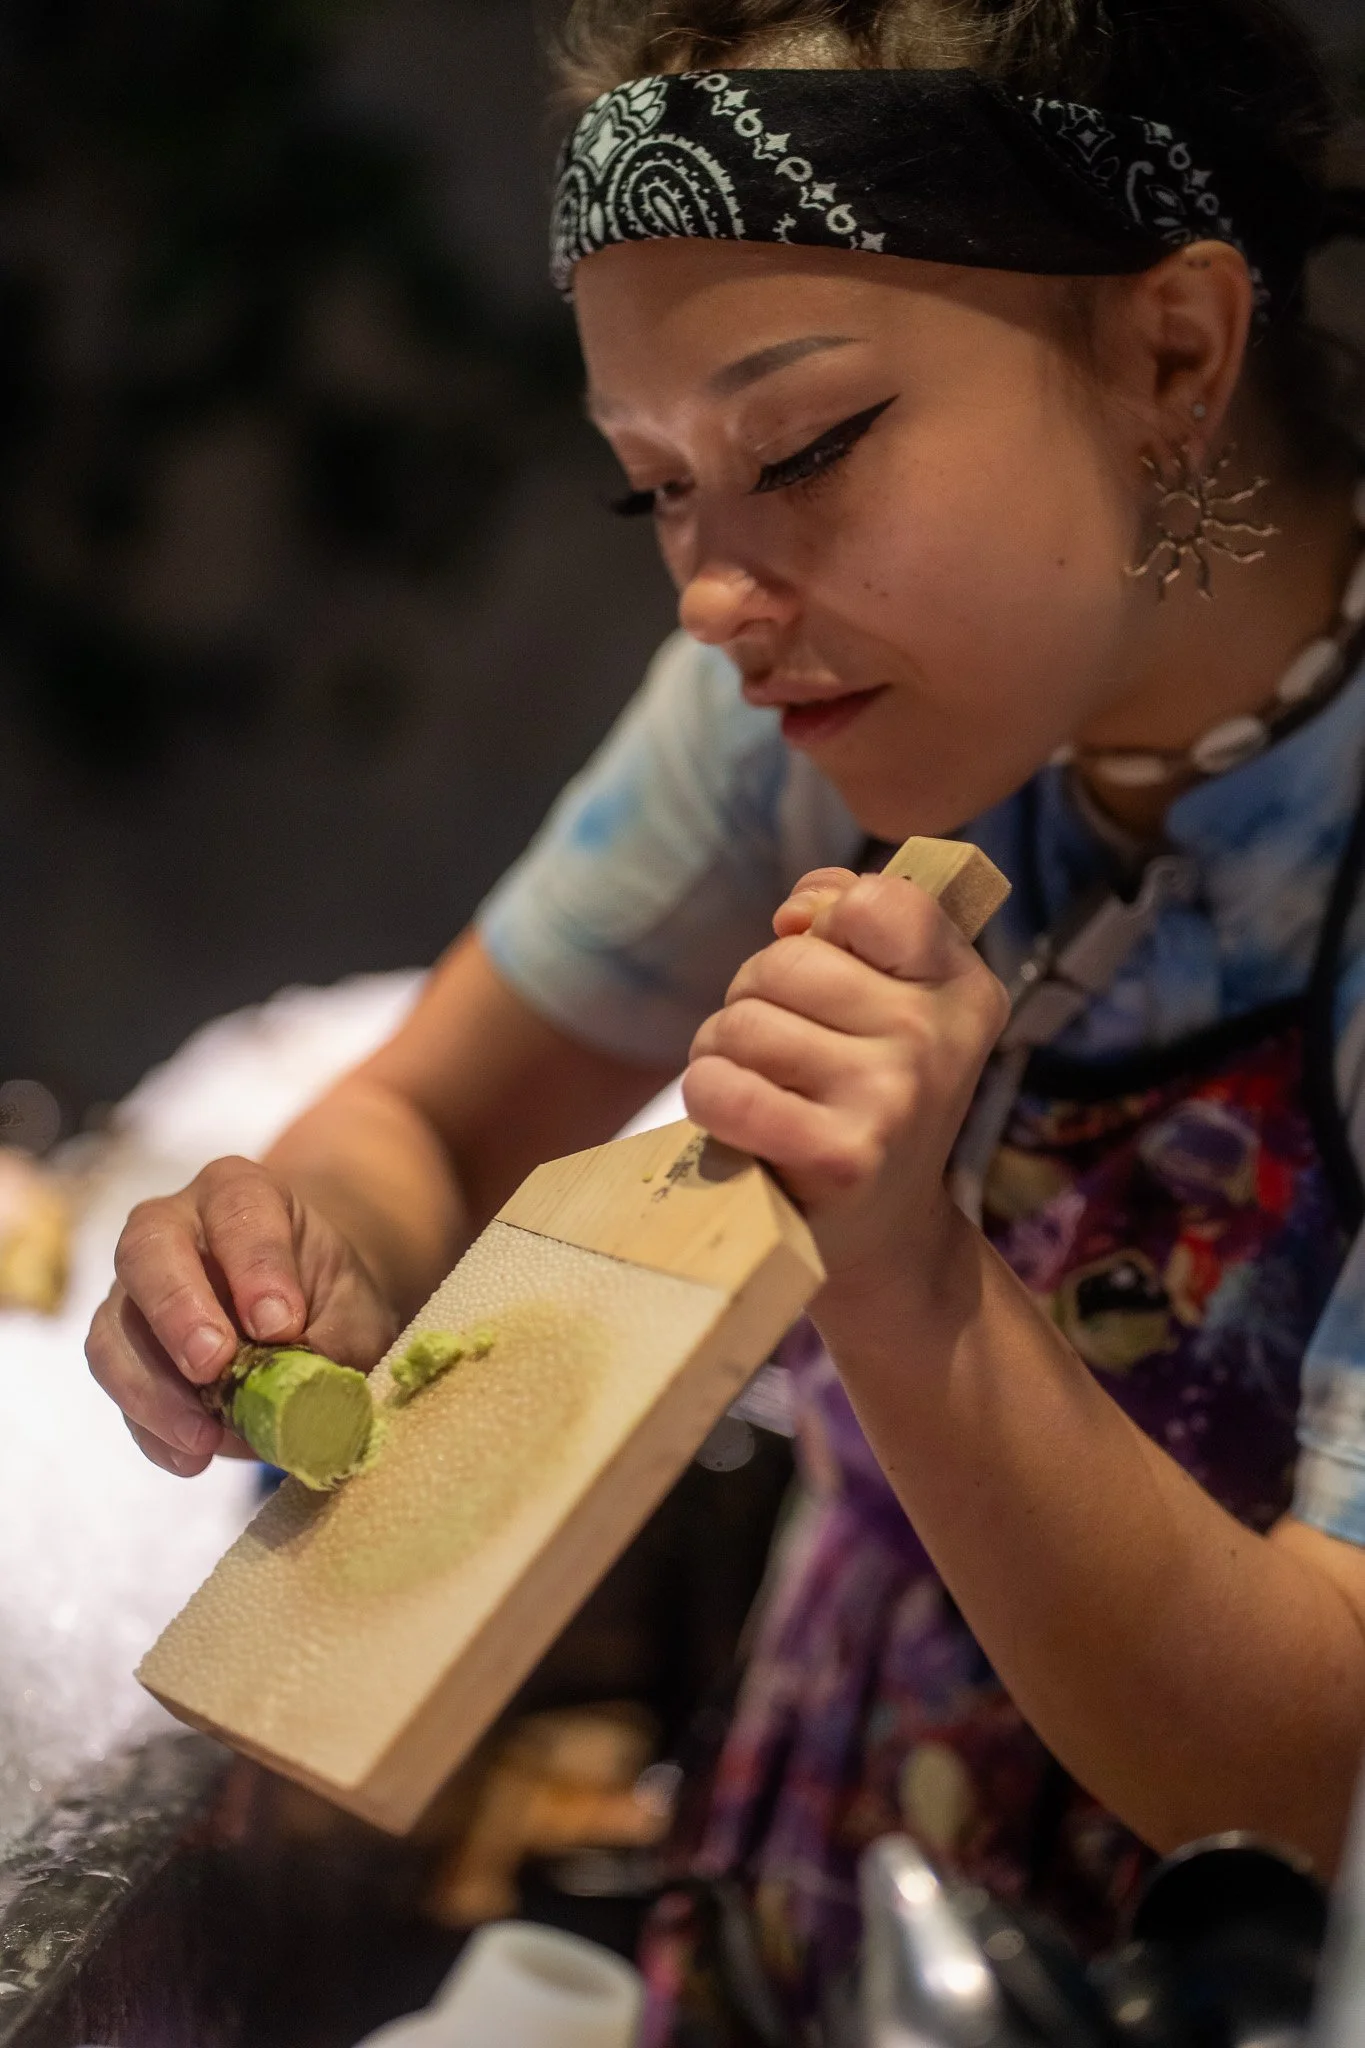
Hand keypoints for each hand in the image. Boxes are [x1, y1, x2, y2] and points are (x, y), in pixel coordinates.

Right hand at [86, 1158, 399, 1477]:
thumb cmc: (329, 1299)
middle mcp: (175, 1225)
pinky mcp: (120, 1345)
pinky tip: (191, 1456)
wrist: (305, 1312)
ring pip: (116, 1325)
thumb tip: (304, 1396)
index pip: (238, 1209)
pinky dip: (149, 1426)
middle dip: (179, 1311)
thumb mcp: (352, 1311)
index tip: (280, 1324)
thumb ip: (332, 1342)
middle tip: (214, 1365)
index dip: (256, 1264)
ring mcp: (136, 1286)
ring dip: (152, 1386)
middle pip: (150, 1250)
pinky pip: (117, 1385)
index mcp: (241, 1193)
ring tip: (204, 1435)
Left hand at [683, 867, 1008, 1302]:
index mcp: (961, 988)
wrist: (880, 1233)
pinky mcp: (841, 1156)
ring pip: (742, 1020)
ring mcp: (894, 1098)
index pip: (875, 900)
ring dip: (722, 1051)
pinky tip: (735, 1120)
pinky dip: (709, 1097)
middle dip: (756, 997)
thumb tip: (798, 912)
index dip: (828, 924)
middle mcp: (938, 1038)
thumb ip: (845, 920)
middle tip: (781, 1052)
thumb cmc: (865, 1093)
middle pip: (786, 959)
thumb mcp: (885, 999)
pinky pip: (725, 1088)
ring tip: (759, 1089)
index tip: (832, 969)